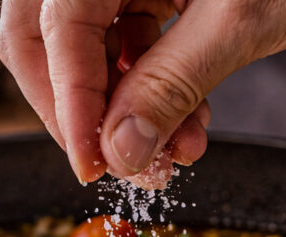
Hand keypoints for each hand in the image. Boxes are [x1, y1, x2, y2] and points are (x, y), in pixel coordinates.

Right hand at [0, 0, 285, 184]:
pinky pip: (129, 48)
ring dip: (127, 113)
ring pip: (89, 52)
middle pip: (47, 39)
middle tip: (116, 165)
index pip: (56, 28)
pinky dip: (153, 93)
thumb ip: (171, 85)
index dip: (70, 105)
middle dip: (82, 112)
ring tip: (175, 155)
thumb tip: (119, 152)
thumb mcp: (238, 19)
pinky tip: (188, 127)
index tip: (92, 167)